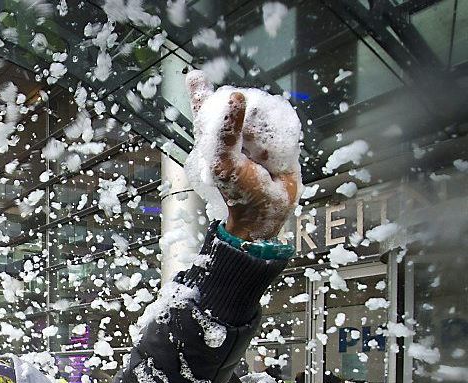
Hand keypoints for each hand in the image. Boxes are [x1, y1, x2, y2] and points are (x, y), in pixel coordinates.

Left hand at [187, 71, 300, 240]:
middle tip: (245, 121)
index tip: (195, 76)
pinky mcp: (276, 141)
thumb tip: (235, 97)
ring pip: (261, 113)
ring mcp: (255, 138)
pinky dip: (280, 131)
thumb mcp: (225, 162)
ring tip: (261, 157)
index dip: (201, 93)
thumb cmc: (238, 193)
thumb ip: (227, 131)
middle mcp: (233, 137)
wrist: (267, 214)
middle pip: (235, 108)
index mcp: (213, 142)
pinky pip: (280, 124)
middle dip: (240, 107)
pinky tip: (275, 153)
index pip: (205, 111)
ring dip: (264, 124)